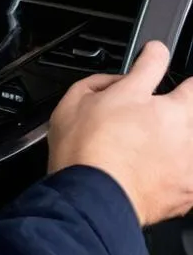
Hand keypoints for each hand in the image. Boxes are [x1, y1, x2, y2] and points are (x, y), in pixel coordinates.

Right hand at [47, 40, 192, 226]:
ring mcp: (190, 158)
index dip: (155, 56)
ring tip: (147, 147)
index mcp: (150, 99)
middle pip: (191, 100)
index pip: (159, 60)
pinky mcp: (190, 188)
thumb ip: (101, 83)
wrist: (93, 199)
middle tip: (154, 113)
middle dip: (177, 102)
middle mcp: (180, 125)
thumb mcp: (74, 101)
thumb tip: (116, 81)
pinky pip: (188, 170)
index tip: (154, 57)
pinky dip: (177, 168)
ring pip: (189, 138)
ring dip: (177, 137)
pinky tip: (155, 171)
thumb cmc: (84, 152)